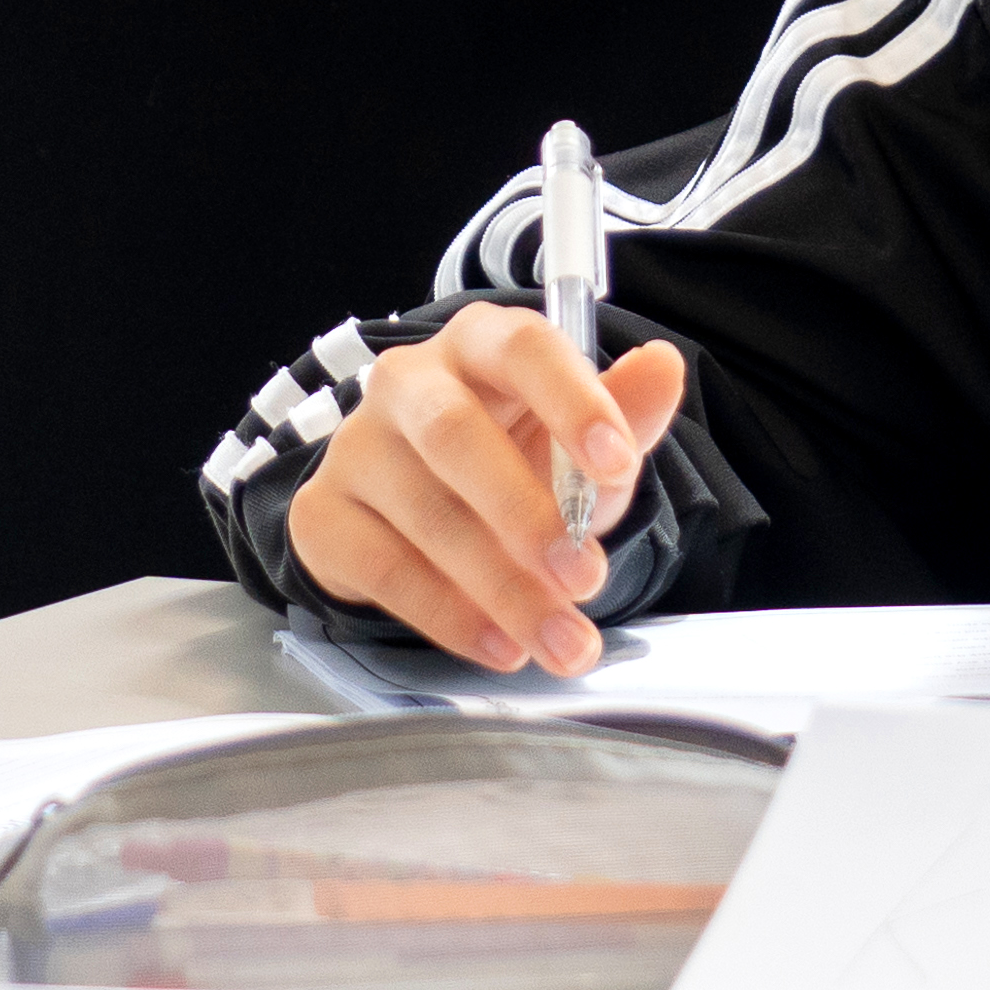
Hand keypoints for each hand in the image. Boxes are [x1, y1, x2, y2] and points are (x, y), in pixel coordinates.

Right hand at [283, 310, 688, 679]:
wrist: (417, 510)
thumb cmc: (509, 457)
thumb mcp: (573, 440)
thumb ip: (624, 412)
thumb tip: (666, 368)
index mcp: (478, 344)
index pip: (522, 348)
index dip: (571, 402)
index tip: (617, 465)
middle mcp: (407, 383)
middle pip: (455, 434)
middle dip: (525, 513)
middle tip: (584, 579)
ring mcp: (355, 447)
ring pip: (425, 514)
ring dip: (501, 588)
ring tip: (561, 640)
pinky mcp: (323, 514)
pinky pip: (383, 568)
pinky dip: (448, 615)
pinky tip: (500, 645)